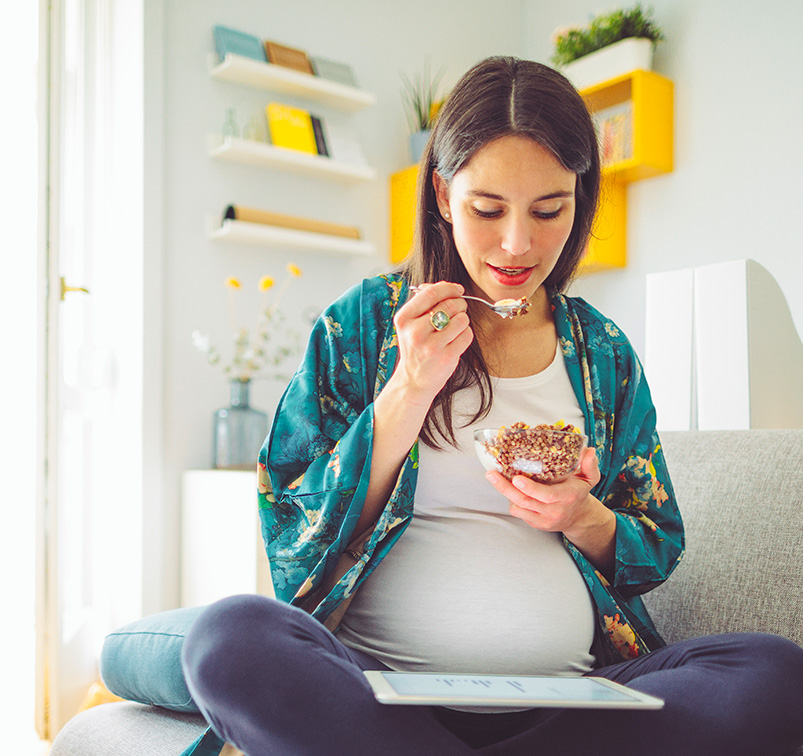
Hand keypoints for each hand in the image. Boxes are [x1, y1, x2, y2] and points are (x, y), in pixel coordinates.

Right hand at [390, 281, 473, 405]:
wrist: (414, 379)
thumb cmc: (416, 348)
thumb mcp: (411, 324)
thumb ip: (424, 302)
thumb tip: (446, 286)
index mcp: (404, 319)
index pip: (431, 293)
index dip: (449, 288)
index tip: (457, 290)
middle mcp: (415, 332)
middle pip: (449, 304)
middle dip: (459, 304)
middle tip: (458, 310)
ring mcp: (430, 346)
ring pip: (461, 319)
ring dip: (463, 320)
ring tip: (455, 328)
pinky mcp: (446, 357)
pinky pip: (467, 335)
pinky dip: (466, 334)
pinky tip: (456, 340)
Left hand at [484, 447, 615, 571]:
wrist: (577, 517)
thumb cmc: (578, 493)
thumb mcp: (589, 478)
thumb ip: (590, 465)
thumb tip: (589, 451)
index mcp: (567, 496)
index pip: (547, 495)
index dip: (530, 488)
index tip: (516, 478)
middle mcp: (555, 510)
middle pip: (526, 501)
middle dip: (505, 487)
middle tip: (491, 474)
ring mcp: (544, 519)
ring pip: (519, 507)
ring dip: (505, 492)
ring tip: (494, 477)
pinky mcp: (535, 524)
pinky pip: (518, 512)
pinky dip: (512, 500)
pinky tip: (509, 488)